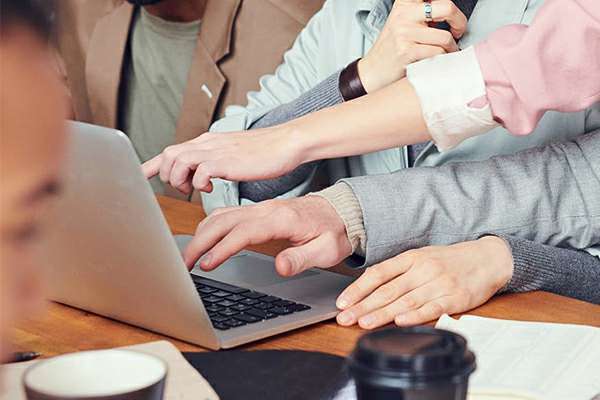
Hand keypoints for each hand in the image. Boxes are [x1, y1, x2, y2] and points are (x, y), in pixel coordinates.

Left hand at [142, 126, 302, 194]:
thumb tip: (204, 174)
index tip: (139, 177)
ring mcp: (216, 151)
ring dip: (180, 180)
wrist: (286, 143)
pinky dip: (199, 184)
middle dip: (167, 175)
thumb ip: (215, 161)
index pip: (170, 151)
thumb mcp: (232, 154)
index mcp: (207, 142)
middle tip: (183, 188)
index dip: (151, 165)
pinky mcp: (226, 161)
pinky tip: (212, 188)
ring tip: (196, 189)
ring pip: (178, 162)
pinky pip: (199, 173)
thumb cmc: (264, 152)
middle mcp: (207, 144)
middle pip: (168, 155)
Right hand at [182, 196, 351, 275]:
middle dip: (200, 242)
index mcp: (281, 218)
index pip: (243, 232)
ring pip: (220, 215)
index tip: (207, 264)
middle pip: (223, 221)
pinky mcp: (257, 212)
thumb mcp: (326, 250)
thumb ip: (302, 258)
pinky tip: (203, 239)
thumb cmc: (334, 232)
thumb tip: (279, 266)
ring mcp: (260, 208)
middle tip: (185, 264)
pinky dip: (209, 226)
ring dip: (201, 234)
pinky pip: (226, 214)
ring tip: (188, 256)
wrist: (342, 213)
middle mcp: (266, 210)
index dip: (222, 248)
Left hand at [335, 237, 513, 328]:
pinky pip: (432, 308)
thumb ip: (398, 272)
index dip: (358, 288)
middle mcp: (423, 269)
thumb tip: (369, 287)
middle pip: (388, 290)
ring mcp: (439, 283)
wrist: (488, 258)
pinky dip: (415, 315)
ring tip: (364, 323)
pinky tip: (400, 321)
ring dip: (382, 313)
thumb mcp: (421, 257)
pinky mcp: (456, 298)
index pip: (378, 273)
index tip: (343, 302)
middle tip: (345, 318)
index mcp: (411, 258)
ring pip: (406, 301)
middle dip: (363, 306)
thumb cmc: (450, 260)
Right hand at [358, 0, 467, 92]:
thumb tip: (451, 12)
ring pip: (445, 37)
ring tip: (447, 51)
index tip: (451, 14)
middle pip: (447, 8)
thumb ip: (422, 13)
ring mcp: (405, 33)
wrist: (373, 70)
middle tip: (458, 30)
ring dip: (451, 48)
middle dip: (460, 22)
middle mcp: (404, 15)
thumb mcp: (403, 22)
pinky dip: (442, 59)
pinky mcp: (407, 51)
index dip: (449, 7)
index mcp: (404, 4)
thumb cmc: (392, 48)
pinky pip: (437, 53)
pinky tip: (437, 60)